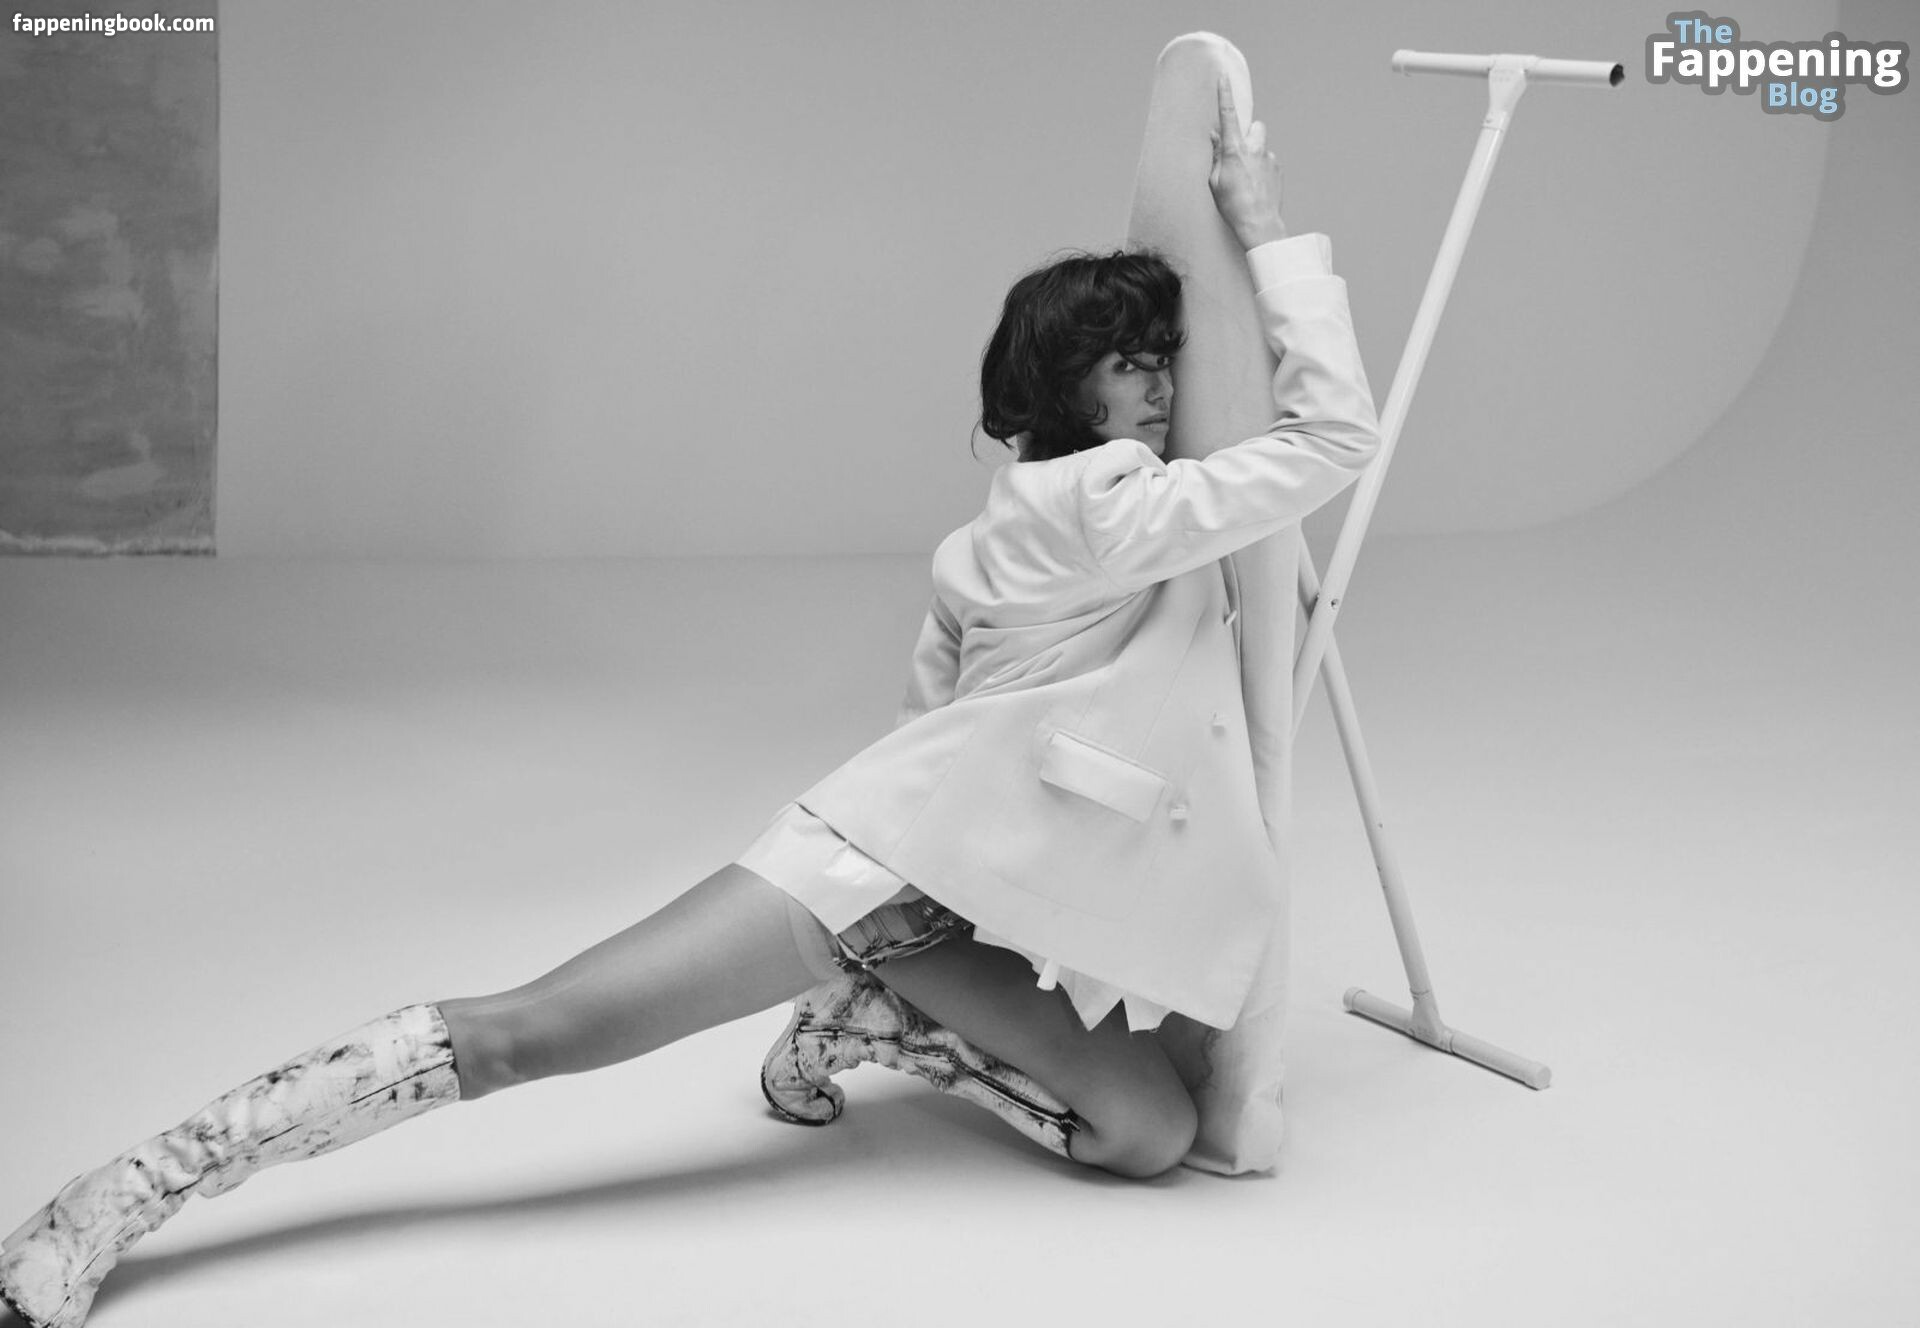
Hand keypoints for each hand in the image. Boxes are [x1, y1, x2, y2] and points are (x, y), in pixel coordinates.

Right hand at [1208, 79, 1286, 249]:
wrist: (1259, 224)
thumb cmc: (1233, 206)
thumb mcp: (1215, 181)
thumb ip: (1216, 156)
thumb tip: (1216, 138)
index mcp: (1234, 150)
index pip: (1228, 115)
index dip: (1224, 94)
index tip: (1223, 76)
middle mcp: (1254, 148)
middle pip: (1255, 126)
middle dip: (1248, 134)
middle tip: (1239, 152)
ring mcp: (1269, 158)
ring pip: (1261, 145)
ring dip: (1255, 153)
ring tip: (1247, 177)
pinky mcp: (1278, 169)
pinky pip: (1268, 161)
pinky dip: (1262, 169)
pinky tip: (1256, 187)